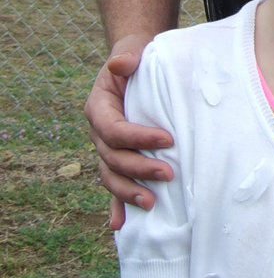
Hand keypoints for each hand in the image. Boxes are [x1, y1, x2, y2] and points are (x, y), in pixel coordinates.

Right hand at [84, 33, 173, 228]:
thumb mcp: (132, 52)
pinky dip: (116, 206)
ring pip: (111, 176)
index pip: (114, 130)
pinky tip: (120, 224)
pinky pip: (114, 185)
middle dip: (139, 169)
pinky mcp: (120, 158)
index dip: (137, 138)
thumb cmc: (138, 60)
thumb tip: (121, 63)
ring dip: (128, 193)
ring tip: (151, 203)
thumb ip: (127, 57)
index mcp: (99, 108)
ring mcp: (108, 149)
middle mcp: (99, 132)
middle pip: (112, 158)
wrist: (137, 65)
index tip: (167, 140)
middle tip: (169, 175)